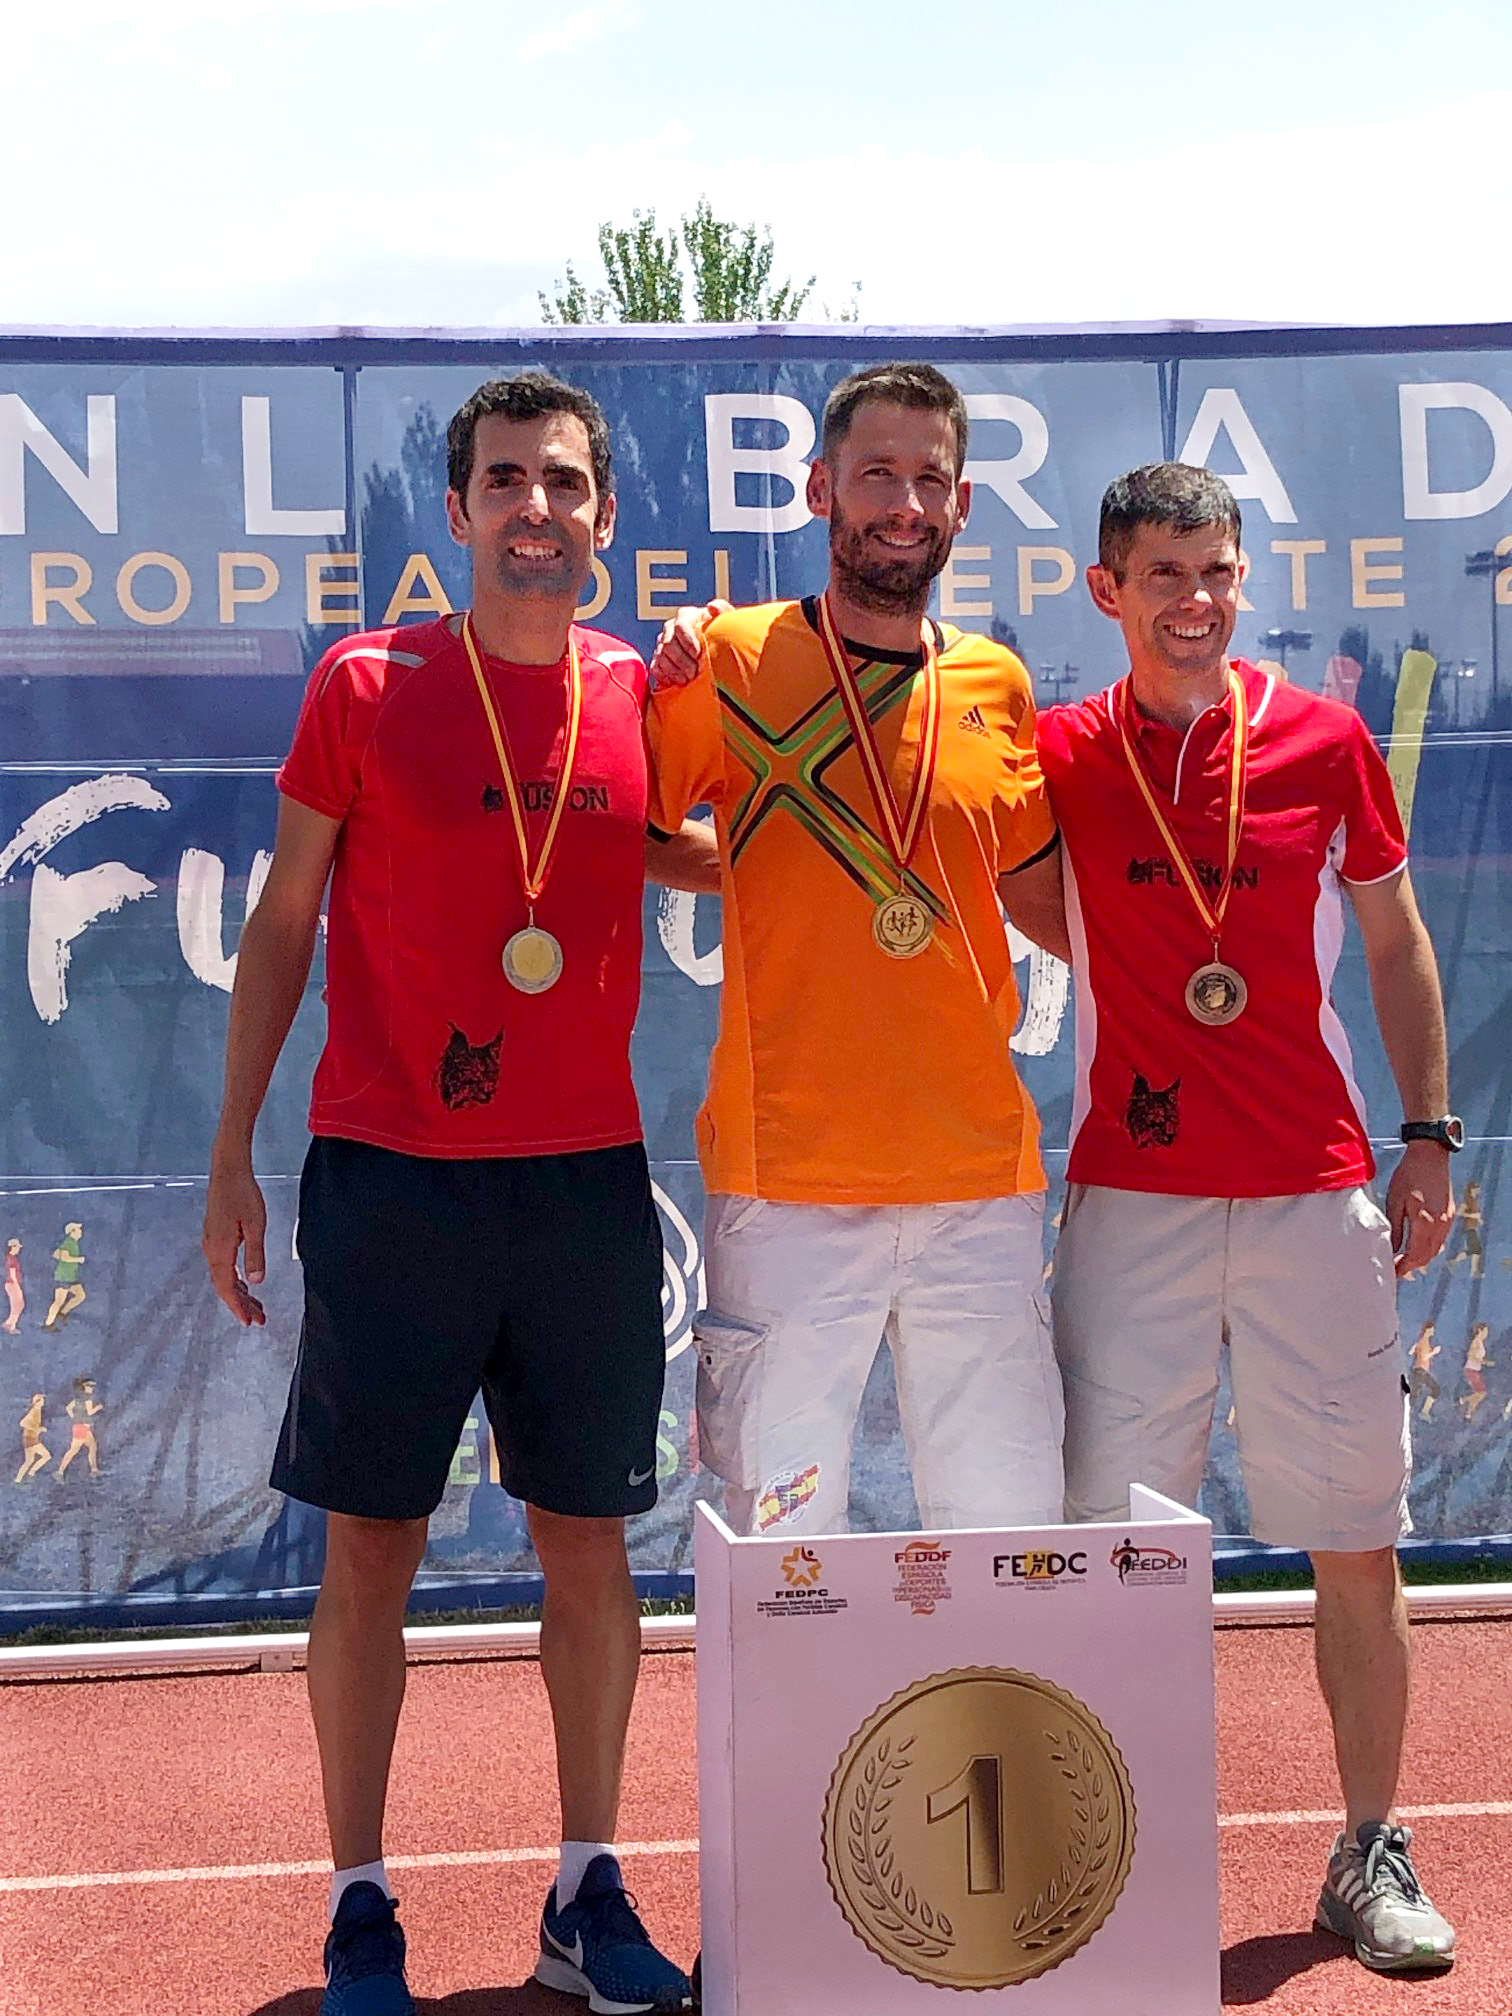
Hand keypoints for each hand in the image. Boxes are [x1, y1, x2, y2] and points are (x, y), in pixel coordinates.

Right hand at [203, 1150, 268, 1325]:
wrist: (228, 1171)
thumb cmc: (243, 1194)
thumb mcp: (256, 1225)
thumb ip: (255, 1254)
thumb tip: (256, 1281)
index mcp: (220, 1250)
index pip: (227, 1287)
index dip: (238, 1306)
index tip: (249, 1322)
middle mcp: (211, 1250)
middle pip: (225, 1286)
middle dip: (241, 1304)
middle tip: (258, 1319)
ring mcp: (212, 1243)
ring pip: (224, 1276)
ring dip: (239, 1293)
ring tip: (256, 1307)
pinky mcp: (215, 1237)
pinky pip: (223, 1266)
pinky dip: (235, 1279)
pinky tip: (246, 1283)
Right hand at [648, 600, 727, 691]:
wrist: (716, 653)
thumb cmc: (721, 636)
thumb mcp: (725, 622)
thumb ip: (723, 610)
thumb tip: (711, 606)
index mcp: (687, 616)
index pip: (681, 625)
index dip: (688, 640)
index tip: (697, 654)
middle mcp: (671, 628)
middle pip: (669, 643)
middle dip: (681, 660)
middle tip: (693, 673)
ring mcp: (663, 644)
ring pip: (661, 656)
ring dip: (673, 670)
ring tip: (687, 680)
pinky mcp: (659, 659)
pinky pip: (656, 667)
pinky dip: (664, 676)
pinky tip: (675, 683)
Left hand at [1384, 1140, 1454, 1278]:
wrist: (1430, 1156)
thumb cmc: (1408, 1175)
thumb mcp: (1394, 1201)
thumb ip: (1395, 1227)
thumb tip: (1392, 1247)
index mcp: (1424, 1222)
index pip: (1415, 1255)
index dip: (1404, 1267)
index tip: (1393, 1273)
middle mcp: (1439, 1224)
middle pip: (1427, 1255)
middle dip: (1412, 1265)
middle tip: (1397, 1270)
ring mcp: (1447, 1219)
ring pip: (1435, 1248)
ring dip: (1421, 1257)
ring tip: (1404, 1261)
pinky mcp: (1450, 1213)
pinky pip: (1440, 1238)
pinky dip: (1429, 1247)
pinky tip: (1418, 1246)